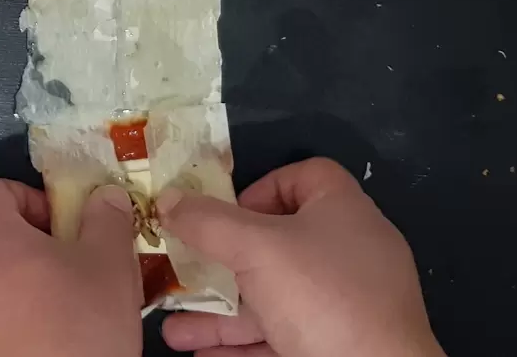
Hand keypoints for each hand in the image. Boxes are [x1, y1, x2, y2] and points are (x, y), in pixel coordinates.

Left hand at [0, 177, 140, 356]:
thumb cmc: (73, 336)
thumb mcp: (109, 272)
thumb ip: (106, 224)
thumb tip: (103, 196)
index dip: (24, 195)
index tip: (60, 223)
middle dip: (34, 251)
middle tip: (77, 275)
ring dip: (25, 292)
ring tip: (67, 319)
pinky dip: (13, 328)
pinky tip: (47, 347)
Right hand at [157, 157, 443, 356]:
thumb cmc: (321, 295)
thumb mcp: (255, 248)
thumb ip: (208, 222)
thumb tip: (168, 200)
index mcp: (343, 212)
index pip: (306, 176)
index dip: (262, 186)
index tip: (226, 214)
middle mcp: (348, 254)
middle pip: (277, 244)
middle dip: (222, 264)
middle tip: (187, 272)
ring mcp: (345, 305)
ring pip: (272, 300)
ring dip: (220, 314)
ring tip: (175, 331)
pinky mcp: (337, 345)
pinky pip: (281, 336)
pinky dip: (241, 343)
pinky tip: (202, 353)